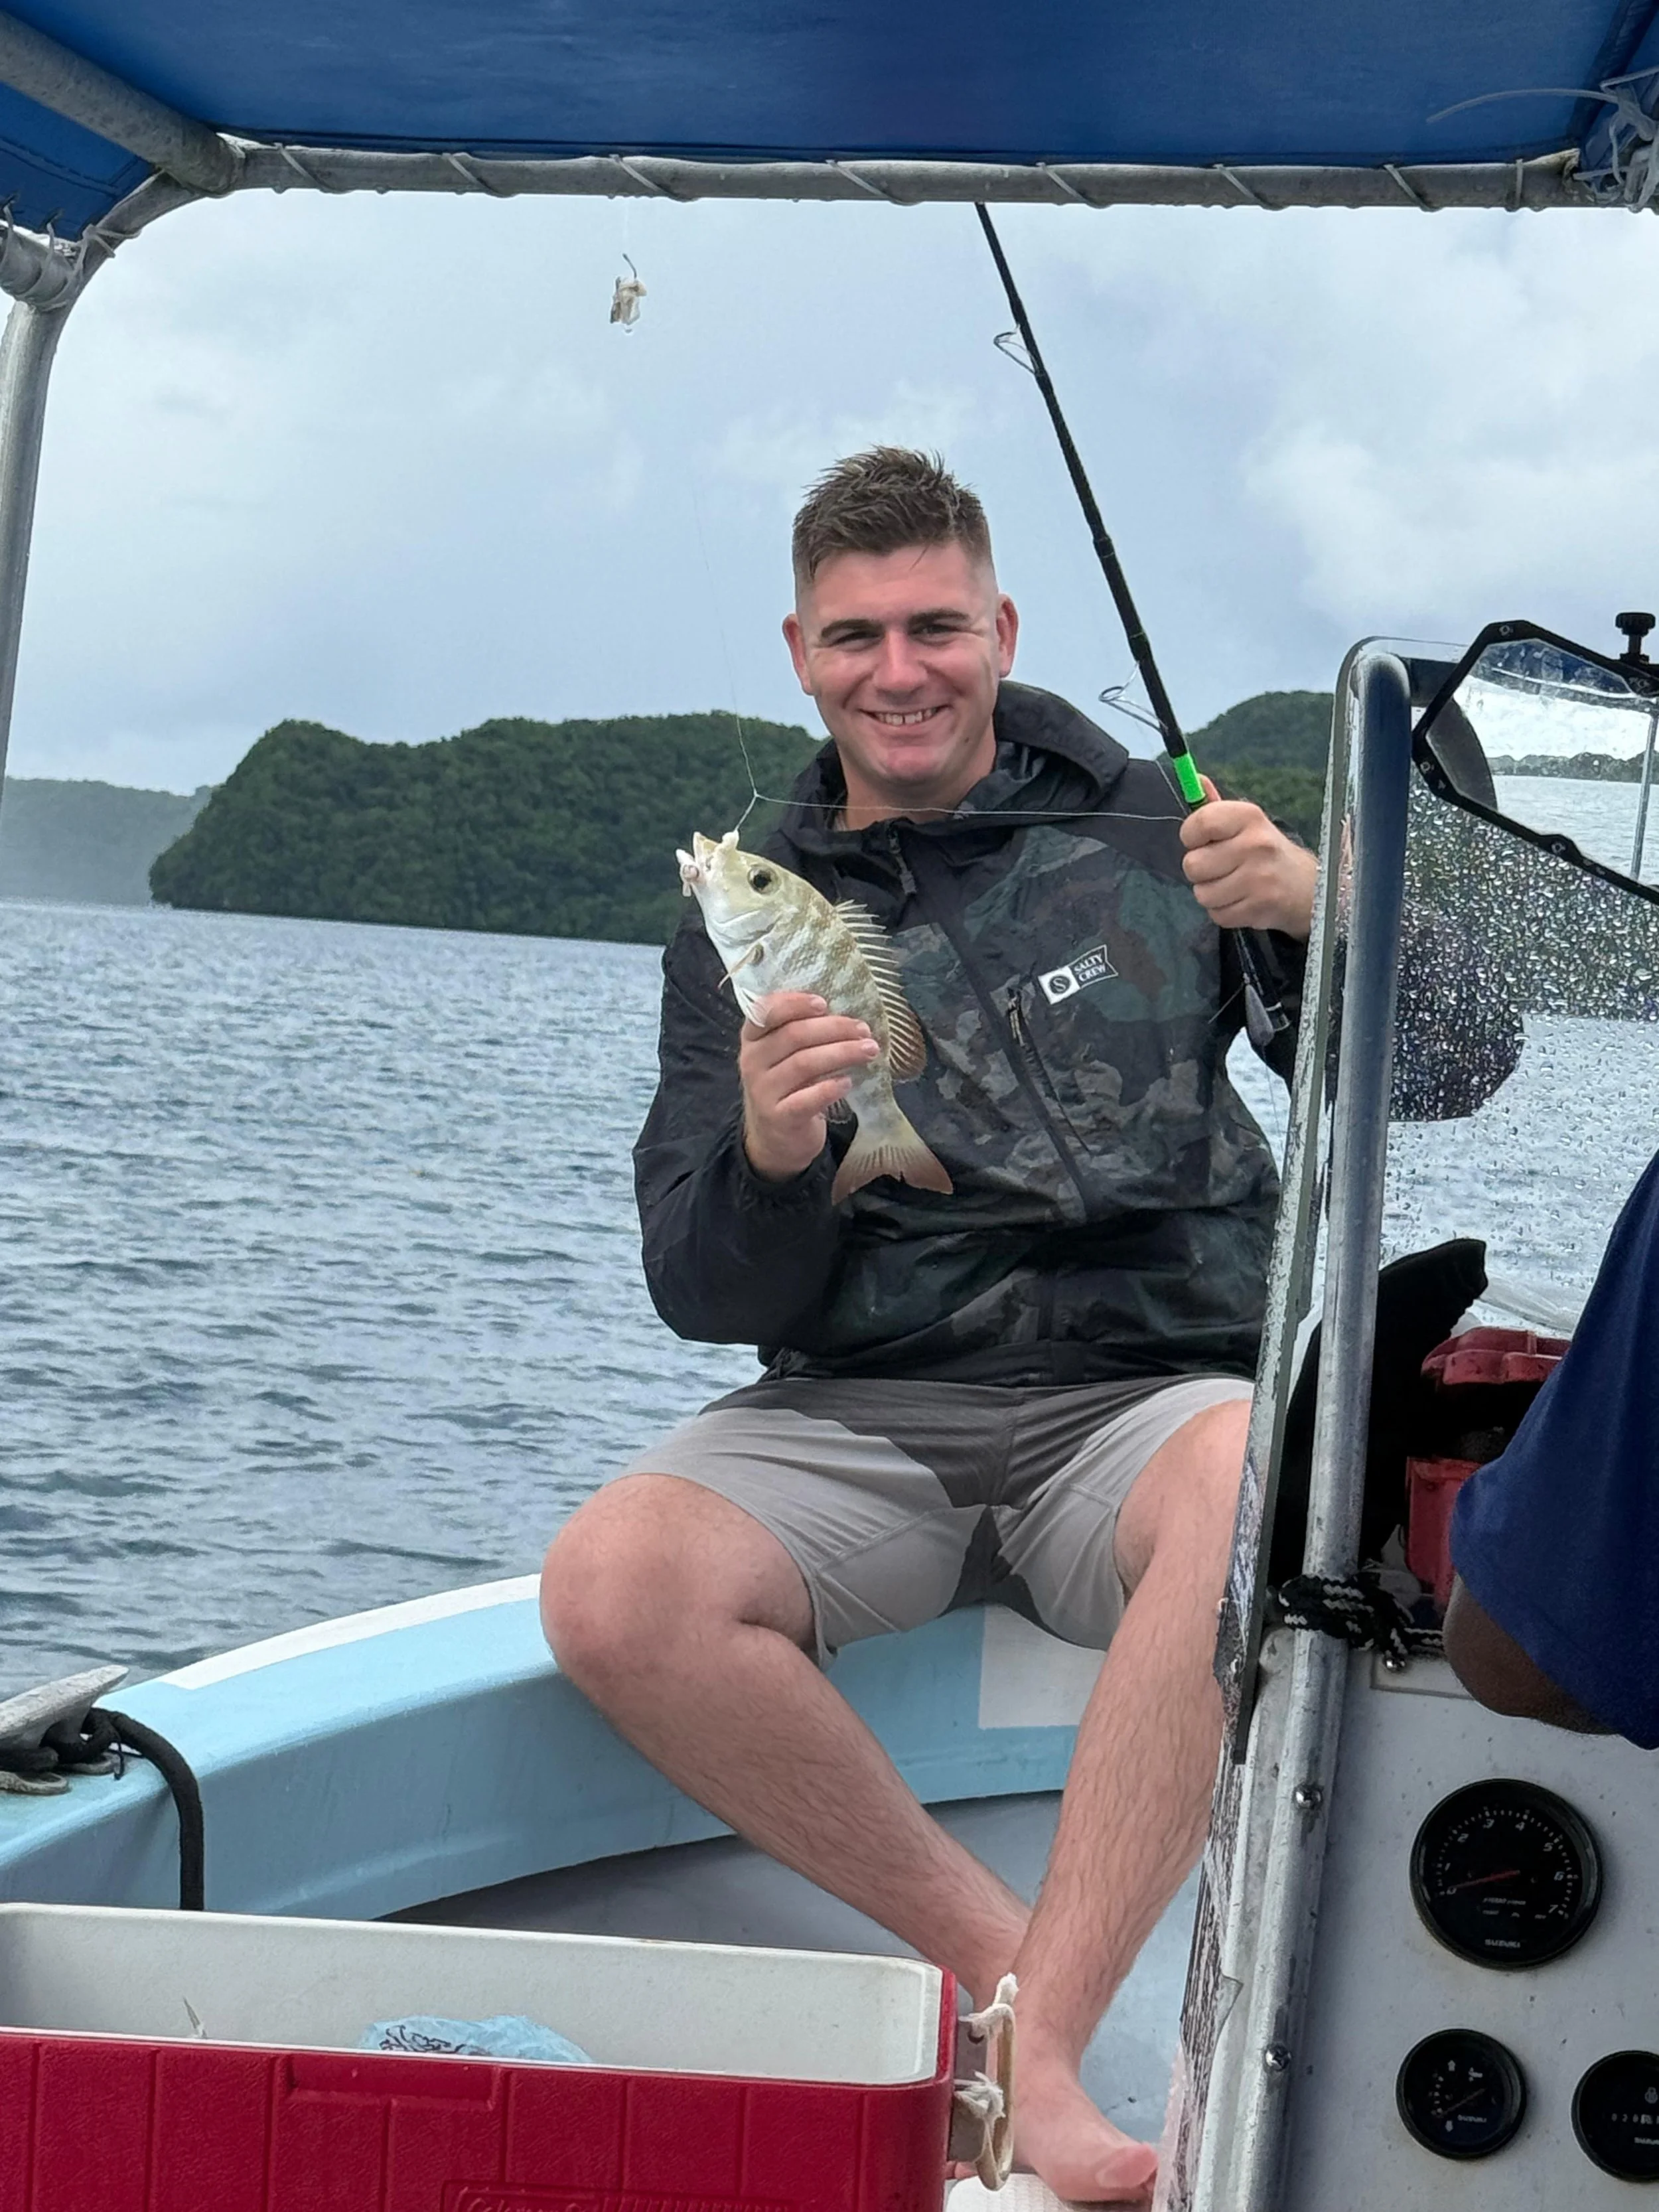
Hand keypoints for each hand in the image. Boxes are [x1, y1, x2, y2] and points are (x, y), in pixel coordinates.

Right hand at [739, 991, 880, 1182]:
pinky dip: (830, 1088)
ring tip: (869, 1050)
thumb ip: (800, 1029)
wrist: (774, 1137)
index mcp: (753, 1038)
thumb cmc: (787, 1084)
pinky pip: (807, 1099)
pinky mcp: (779, 1118)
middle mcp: (752, 1061)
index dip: (794, 1003)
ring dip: (841, 1053)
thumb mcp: (782, 1054)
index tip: (824, 1003)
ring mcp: (763, 1091)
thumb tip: (843, 1009)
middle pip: (794, 1036)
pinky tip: (848, 1082)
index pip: (765, 1011)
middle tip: (864, 1030)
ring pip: (804, 1064)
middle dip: (834, 1029)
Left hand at [1180, 775, 1317, 939]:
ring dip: (1211, 893)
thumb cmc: (1265, 851)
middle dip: (1200, 870)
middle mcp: (1255, 845)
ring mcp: (1259, 879)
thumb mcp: (1246, 824)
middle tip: (1219, 867)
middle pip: (1193, 865)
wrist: (1307, 886)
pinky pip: (1217, 914)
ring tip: (1232, 885)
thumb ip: (1216, 807)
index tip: (1200, 841)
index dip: (1190, 836)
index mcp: (1249, 817)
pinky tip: (1241, 900)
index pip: (1200, 823)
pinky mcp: (1259, 908)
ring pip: (1202, 894)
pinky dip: (1224, 911)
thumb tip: (1195, 779)